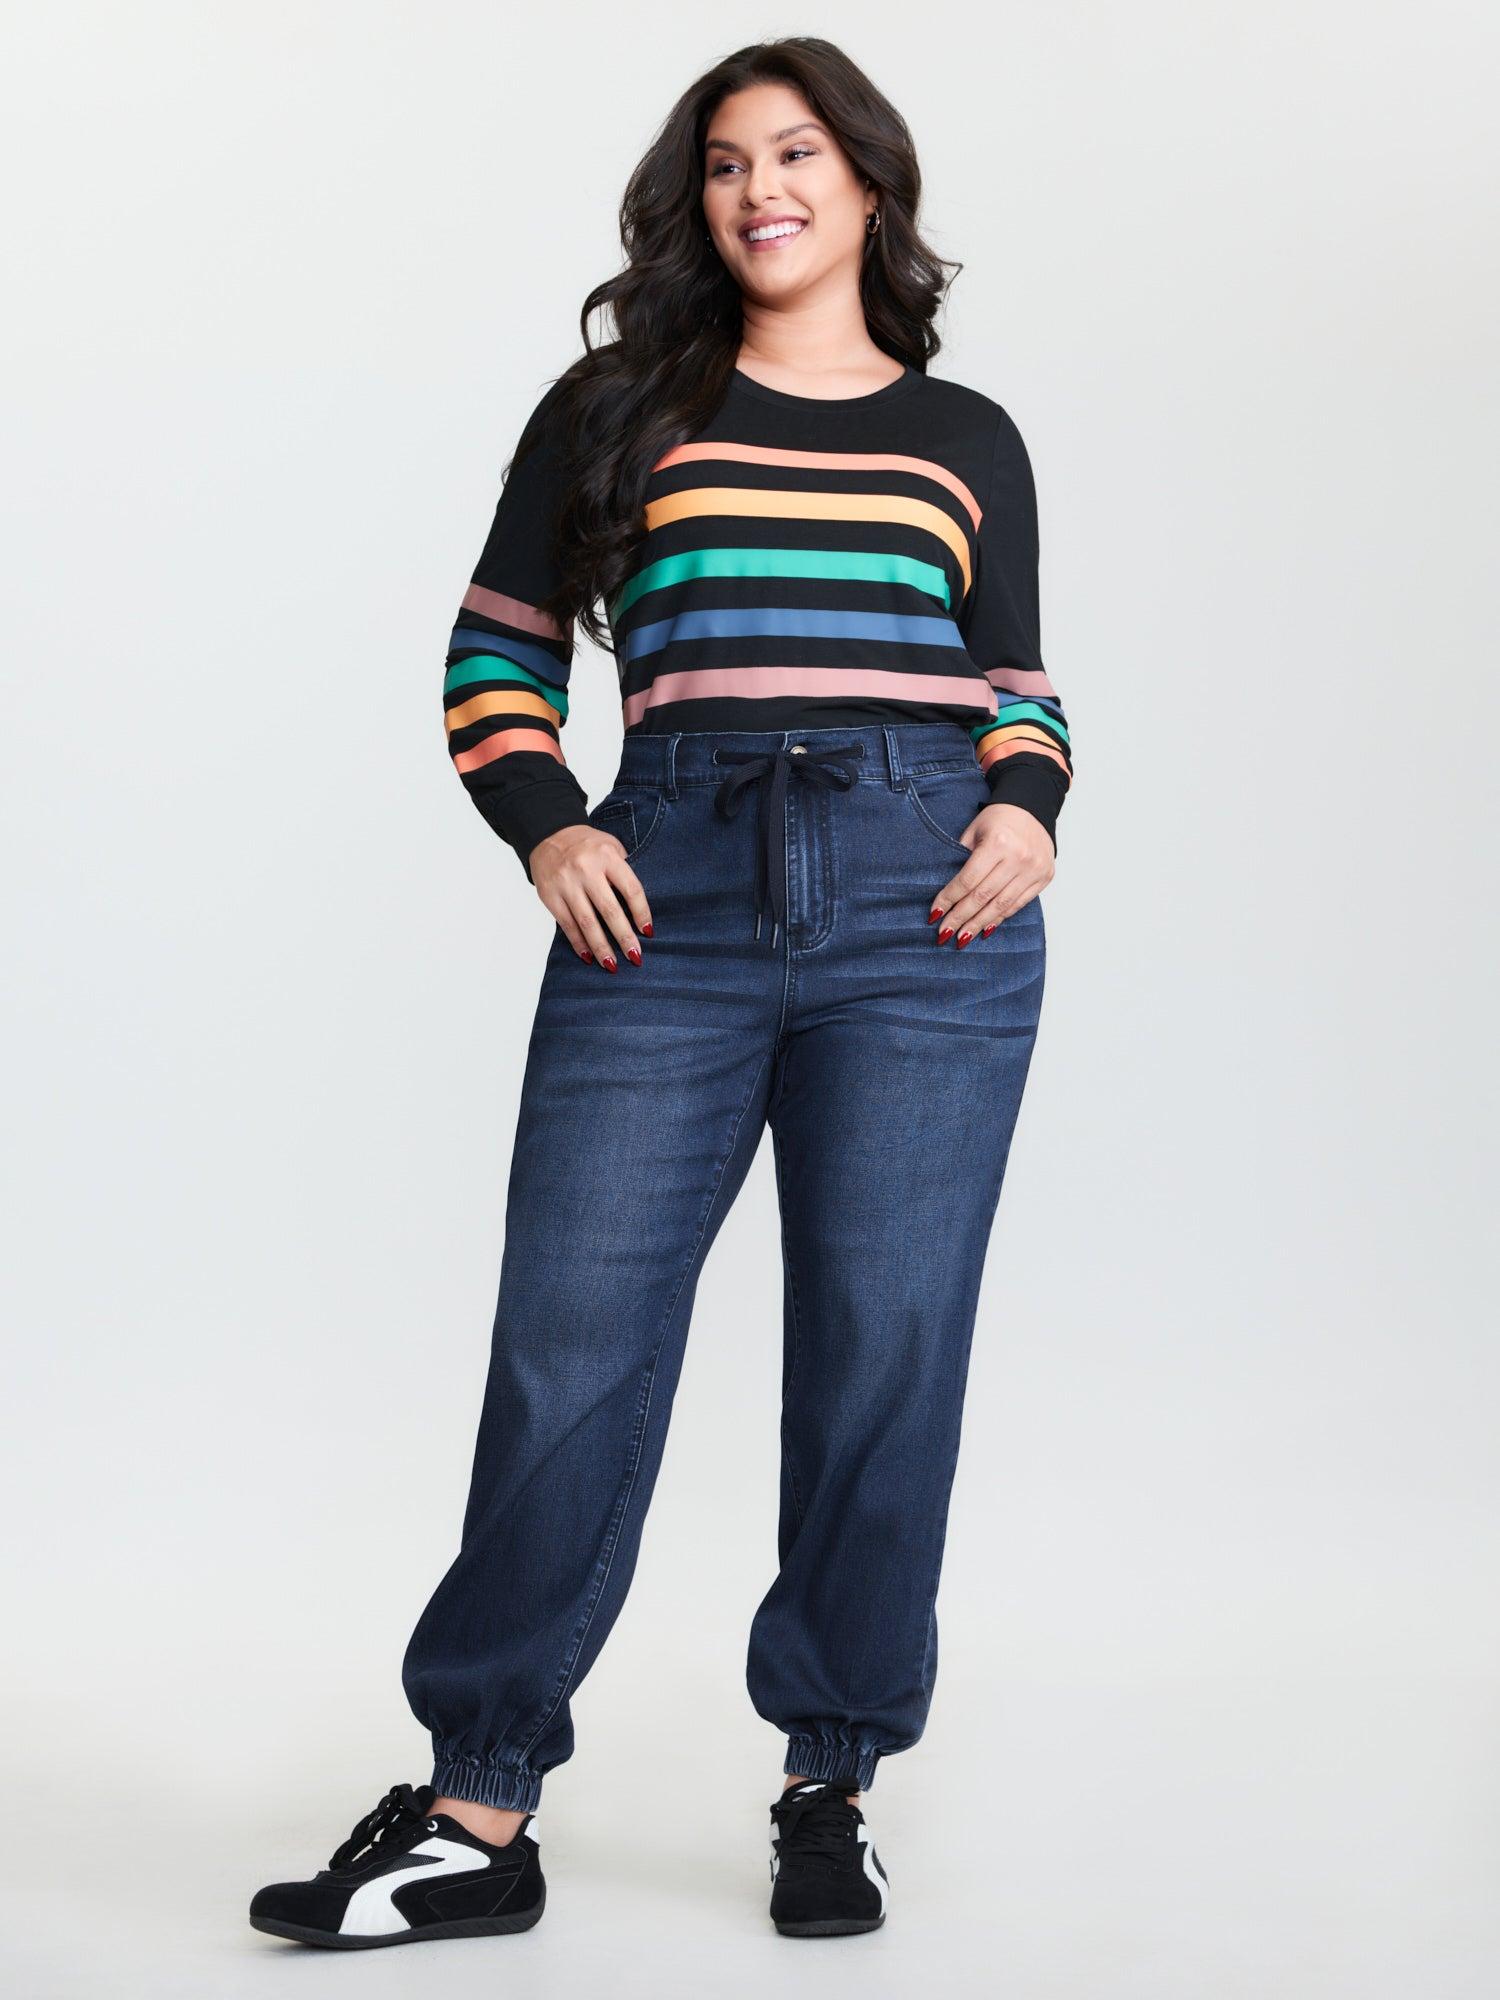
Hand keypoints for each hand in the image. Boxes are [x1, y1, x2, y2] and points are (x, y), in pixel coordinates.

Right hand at [529, 823, 654, 971]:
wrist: (548, 834)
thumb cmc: (587, 845)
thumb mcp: (611, 846)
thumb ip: (624, 871)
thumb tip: (638, 908)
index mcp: (607, 856)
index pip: (631, 889)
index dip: (641, 913)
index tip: (649, 932)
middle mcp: (586, 870)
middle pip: (609, 910)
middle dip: (624, 937)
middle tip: (635, 958)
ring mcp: (566, 884)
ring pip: (587, 922)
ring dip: (601, 947)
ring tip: (612, 965)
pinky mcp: (550, 895)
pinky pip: (567, 924)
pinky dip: (578, 943)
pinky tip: (589, 956)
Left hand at [928, 803, 1053, 945]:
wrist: (1033, 808)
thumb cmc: (998, 819)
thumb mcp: (973, 831)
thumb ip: (960, 858)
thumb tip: (946, 894)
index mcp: (998, 843)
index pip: (968, 879)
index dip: (949, 899)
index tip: (934, 915)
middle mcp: (1018, 857)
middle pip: (983, 896)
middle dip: (961, 918)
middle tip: (944, 934)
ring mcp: (1034, 869)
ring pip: (1001, 905)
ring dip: (979, 924)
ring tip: (962, 938)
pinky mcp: (1045, 877)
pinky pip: (1018, 904)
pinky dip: (1000, 918)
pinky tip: (986, 929)